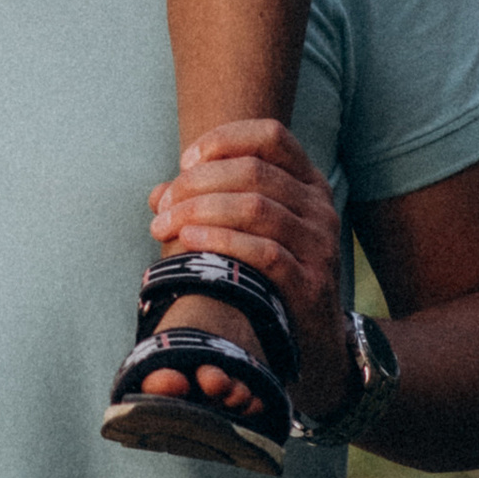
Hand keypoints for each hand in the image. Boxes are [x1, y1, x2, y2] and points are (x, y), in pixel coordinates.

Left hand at [148, 118, 352, 415]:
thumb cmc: (269, 276)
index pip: (271, 135)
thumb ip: (206, 206)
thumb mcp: (247, 232)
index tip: (186, 161)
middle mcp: (320, 207)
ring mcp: (320, 244)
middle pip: (254, 171)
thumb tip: (158, 193)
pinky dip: (220, 241)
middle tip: (163, 206)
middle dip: (197, 183)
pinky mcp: (312, 283)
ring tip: (163, 227)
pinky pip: (264, 252)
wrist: (312, 342)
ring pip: (256, 207)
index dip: (225, 139)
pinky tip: (188, 243)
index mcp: (307, 183)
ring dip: (199, 211)